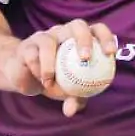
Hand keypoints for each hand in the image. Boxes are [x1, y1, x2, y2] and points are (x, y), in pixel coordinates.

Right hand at [0, 19, 116, 117]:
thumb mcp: (67, 91)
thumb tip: (71, 110)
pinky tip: (40, 80)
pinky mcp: (27, 46)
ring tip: (50, 82)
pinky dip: (36, 70)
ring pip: (48, 42)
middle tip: (86, 58)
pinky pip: (32, 55)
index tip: (110, 53)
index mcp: (79, 40)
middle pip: (77, 25)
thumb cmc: (54, 81)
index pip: (97, 30)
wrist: (24, 77)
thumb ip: (74, 99)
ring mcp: (45, 37)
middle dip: (84, 39)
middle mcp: (64, 32)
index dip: (106, 37)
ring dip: (50, 64)